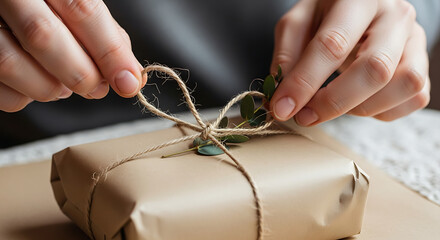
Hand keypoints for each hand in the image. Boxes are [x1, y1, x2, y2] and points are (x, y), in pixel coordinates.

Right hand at [0, 0, 142, 111]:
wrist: (10, 4)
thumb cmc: (48, 7)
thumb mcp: (75, 4)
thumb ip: (103, 33)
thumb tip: (129, 74)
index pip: (81, 9)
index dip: (109, 51)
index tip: (128, 82)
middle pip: (42, 36)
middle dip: (80, 73)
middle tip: (97, 88)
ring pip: (10, 64)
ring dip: (50, 88)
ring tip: (65, 86)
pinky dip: (23, 96)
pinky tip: (35, 84)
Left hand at [270, 0, 429, 125]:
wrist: (358, 8)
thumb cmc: (325, 16)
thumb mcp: (297, 24)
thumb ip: (287, 57)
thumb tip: (283, 99)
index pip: (333, 44)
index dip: (305, 82)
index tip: (282, 107)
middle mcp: (395, 16)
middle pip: (375, 68)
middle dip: (334, 102)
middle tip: (305, 116)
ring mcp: (415, 40)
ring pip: (403, 85)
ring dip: (362, 108)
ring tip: (334, 105)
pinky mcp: (422, 63)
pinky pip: (415, 97)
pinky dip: (383, 111)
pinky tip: (358, 103)